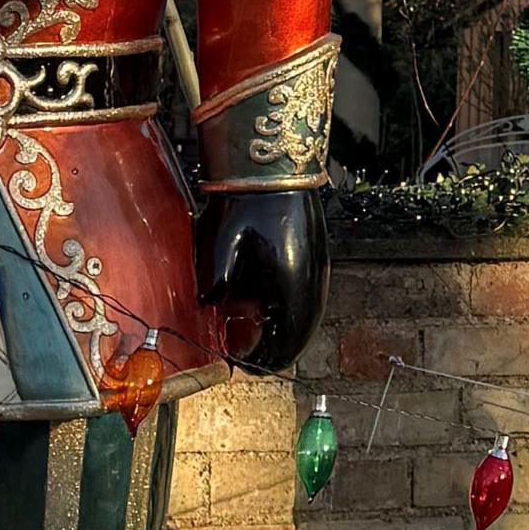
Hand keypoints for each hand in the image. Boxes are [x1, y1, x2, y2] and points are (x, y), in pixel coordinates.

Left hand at [198, 188, 326, 374]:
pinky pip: (310, 299)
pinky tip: (270, 306)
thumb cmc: (245, 204)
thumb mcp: (221, 244)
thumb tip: (209, 307)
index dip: (263, 359)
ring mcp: (320, 269)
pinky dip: (292, 312)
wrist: (272, 167)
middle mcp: (313, 281)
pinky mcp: (318, 258)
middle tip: (246, 352)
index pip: (285, 342)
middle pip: (300, 335)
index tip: (240, 362)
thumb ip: (216, 280)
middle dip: (274, 349)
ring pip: (308, 318)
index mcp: (290, 284)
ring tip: (256, 330)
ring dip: (284, 331)